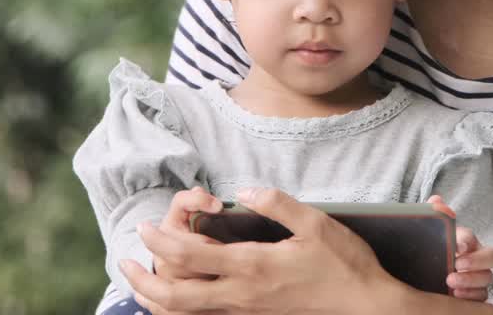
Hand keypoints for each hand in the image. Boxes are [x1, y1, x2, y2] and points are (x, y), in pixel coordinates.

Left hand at [121, 187, 398, 314]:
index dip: (161, 241)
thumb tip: (248, 191)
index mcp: (253, 266)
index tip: (144, 227)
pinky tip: (180, 298)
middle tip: (125, 262)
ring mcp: (248, 312)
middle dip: (143, 280)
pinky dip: (183, 311)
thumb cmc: (345, 266)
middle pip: (176, 295)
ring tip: (140, 284)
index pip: (191, 255)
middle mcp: (242, 295)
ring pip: (188, 313)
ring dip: (157, 299)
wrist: (367, 310)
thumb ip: (278, 203)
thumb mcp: (316, 224)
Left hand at [427, 195, 492, 300]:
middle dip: (477, 261)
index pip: (472, 238)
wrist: (422, 275)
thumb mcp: (428, 234)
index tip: (457, 244)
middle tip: (457, 264)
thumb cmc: (431, 251)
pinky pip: (481, 298)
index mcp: (466, 242)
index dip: (467, 239)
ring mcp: (478, 278)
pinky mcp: (475, 295)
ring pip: (487, 279)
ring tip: (450, 282)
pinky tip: (455, 294)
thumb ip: (432, 216)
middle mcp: (477, 259)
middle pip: (492, 257)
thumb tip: (436, 200)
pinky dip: (470, 296)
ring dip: (470, 281)